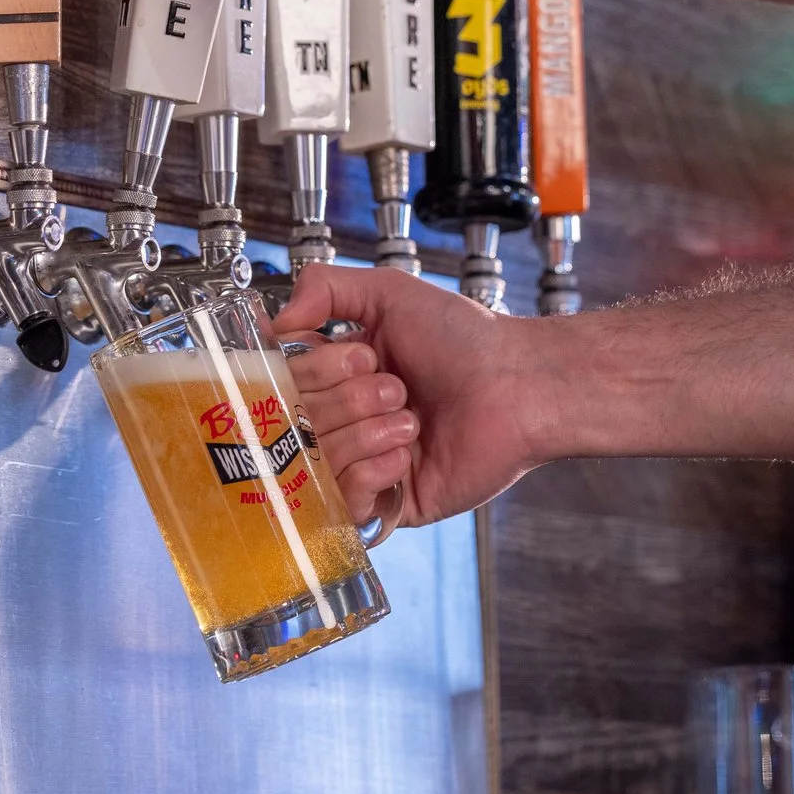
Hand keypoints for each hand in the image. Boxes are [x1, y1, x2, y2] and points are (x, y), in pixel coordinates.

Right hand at [278, 264, 541, 528]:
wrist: (519, 384)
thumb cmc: (465, 339)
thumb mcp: (388, 293)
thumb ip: (324, 288)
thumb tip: (275, 323)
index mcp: (340, 377)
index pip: (286, 384)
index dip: (318, 370)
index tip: (363, 356)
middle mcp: (348, 422)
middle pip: (298, 422)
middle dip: (350, 398)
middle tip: (398, 387)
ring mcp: (366, 466)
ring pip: (319, 461)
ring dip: (366, 432)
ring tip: (411, 418)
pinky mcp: (391, 505)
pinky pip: (348, 501)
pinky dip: (374, 470)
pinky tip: (407, 453)